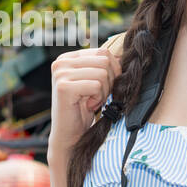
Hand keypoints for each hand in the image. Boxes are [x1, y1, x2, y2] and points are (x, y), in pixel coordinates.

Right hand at [49, 45, 120, 161]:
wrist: (71, 135)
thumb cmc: (84, 109)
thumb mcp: (94, 82)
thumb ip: (103, 66)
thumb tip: (126, 55)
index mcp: (68, 58)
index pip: (103, 51)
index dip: (113, 70)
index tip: (104, 87)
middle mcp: (61, 62)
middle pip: (104, 60)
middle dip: (109, 81)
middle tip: (98, 96)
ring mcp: (61, 74)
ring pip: (102, 73)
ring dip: (104, 92)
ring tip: (92, 101)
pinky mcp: (64, 87)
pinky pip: (97, 86)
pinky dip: (98, 99)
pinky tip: (88, 106)